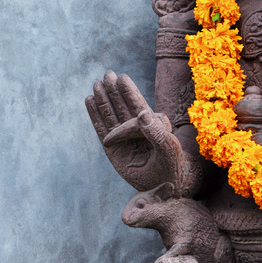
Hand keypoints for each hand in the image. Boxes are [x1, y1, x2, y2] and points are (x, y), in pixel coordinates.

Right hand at [86, 71, 190, 194]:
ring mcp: (123, 139)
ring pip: (111, 115)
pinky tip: (89, 100)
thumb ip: (158, 132)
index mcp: (151, 127)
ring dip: (104, 100)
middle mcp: (136, 131)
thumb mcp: (169, 149)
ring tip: (97, 84)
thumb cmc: (172, 167)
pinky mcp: (112, 150)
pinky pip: (102, 129)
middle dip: (116, 91)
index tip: (122, 78)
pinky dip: (95, 116)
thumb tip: (143, 112)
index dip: (130, 93)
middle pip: (123, 107)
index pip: (138, 107)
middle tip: (107, 74)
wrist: (163, 188)